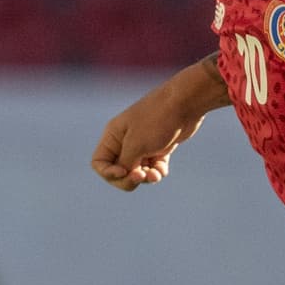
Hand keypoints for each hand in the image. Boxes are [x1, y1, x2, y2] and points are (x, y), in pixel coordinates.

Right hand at [90, 69, 216, 191]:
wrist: (184, 105)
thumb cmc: (156, 122)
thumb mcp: (136, 146)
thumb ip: (126, 164)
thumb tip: (125, 175)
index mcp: (113, 136)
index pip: (99, 163)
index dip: (109, 173)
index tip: (124, 172)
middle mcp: (124, 141)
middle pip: (119, 171)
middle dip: (130, 179)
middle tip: (142, 177)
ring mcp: (142, 145)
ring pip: (138, 172)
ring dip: (146, 177)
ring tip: (157, 174)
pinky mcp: (159, 148)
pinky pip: (153, 168)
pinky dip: (157, 172)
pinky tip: (163, 168)